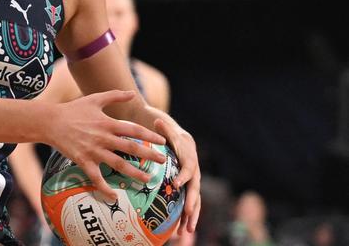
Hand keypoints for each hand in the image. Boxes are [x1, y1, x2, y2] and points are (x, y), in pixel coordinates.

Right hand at [48, 90, 167, 201]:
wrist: (51, 122)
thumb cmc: (73, 109)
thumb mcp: (95, 99)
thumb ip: (115, 95)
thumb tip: (133, 93)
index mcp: (107, 123)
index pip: (133, 130)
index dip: (149, 136)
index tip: (162, 142)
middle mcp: (103, 138)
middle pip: (130, 148)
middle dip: (148, 155)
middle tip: (162, 161)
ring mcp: (93, 151)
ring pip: (118, 164)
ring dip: (134, 173)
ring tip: (147, 179)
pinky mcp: (83, 161)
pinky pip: (96, 178)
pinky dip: (104, 188)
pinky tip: (114, 197)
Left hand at [154, 119, 200, 234]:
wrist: (172, 134)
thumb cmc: (165, 130)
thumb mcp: (164, 125)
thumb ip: (164, 127)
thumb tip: (158, 121)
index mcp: (189, 156)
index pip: (189, 168)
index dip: (184, 176)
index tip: (176, 184)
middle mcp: (193, 170)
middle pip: (195, 189)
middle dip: (192, 204)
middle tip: (188, 217)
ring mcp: (191, 180)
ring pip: (193, 200)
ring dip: (191, 216)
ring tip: (186, 232)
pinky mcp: (185, 186)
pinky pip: (186, 202)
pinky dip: (184, 216)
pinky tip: (179, 231)